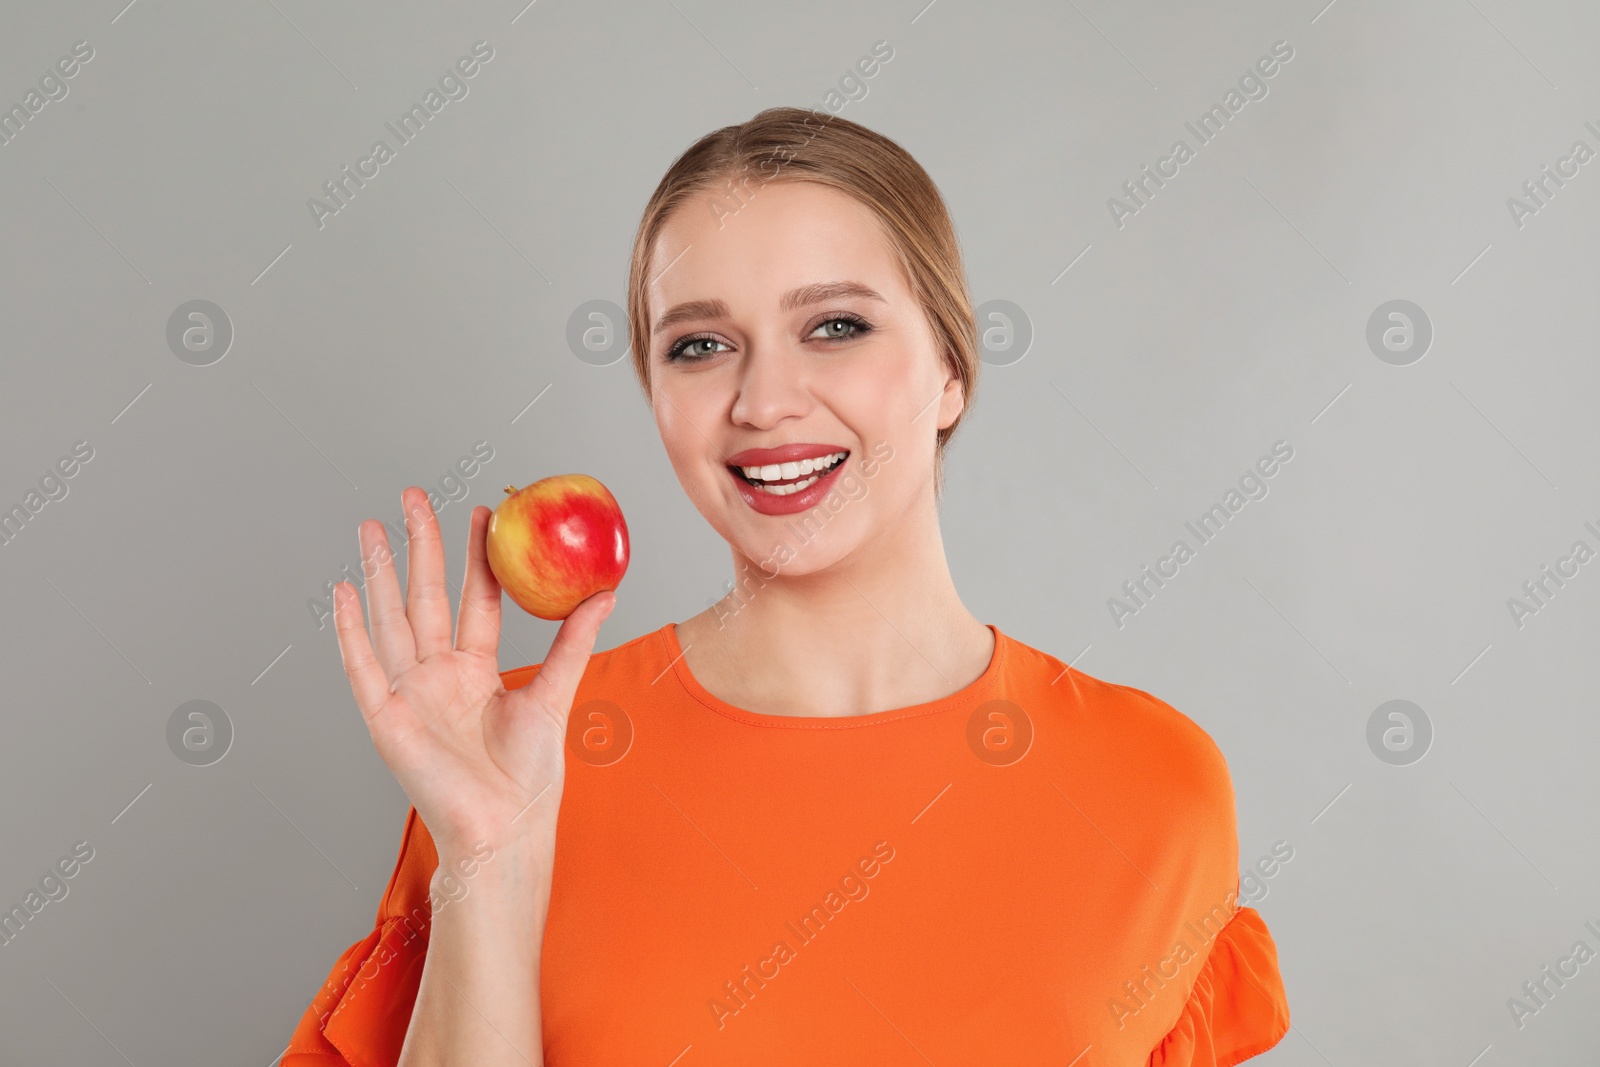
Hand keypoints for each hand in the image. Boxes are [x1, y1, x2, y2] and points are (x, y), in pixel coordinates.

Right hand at [332, 487, 614, 863]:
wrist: (505, 829)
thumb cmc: (528, 780)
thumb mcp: (554, 697)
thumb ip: (572, 642)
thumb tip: (606, 593)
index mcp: (476, 671)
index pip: (475, 599)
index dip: (476, 557)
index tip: (482, 514)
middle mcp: (439, 676)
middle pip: (426, 596)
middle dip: (420, 545)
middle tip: (414, 496)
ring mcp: (409, 693)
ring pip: (391, 619)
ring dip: (379, 573)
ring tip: (371, 528)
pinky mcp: (386, 717)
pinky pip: (363, 667)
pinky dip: (351, 631)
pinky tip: (343, 593)